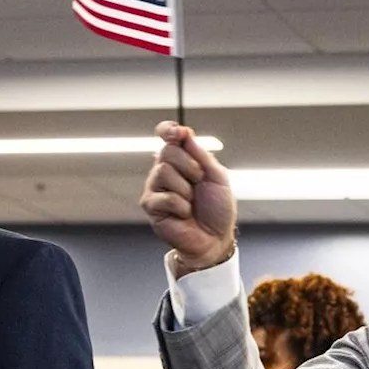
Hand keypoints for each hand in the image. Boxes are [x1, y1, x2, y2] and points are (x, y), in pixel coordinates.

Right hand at [140, 122, 236, 275]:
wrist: (216, 238)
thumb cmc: (217, 209)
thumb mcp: (217, 176)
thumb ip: (201, 154)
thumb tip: (184, 132)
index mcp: (181, 160)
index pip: (167, 136)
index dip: (168, 130)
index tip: (177, 132)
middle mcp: (164, 170)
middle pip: (166, 151)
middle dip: (190, 166)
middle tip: (199, 182)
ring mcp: (155, 187)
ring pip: (164, 171)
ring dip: (186, 189)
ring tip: (191, 203)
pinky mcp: (150, 206)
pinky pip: (165, 196)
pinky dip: (181, 206)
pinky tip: (184, 214)